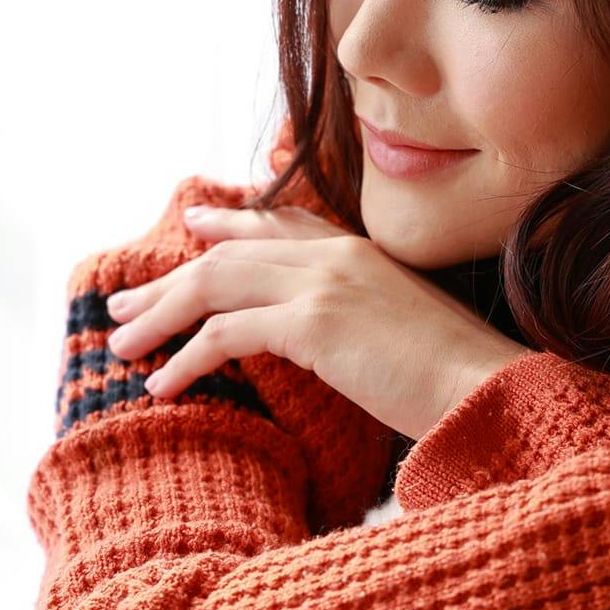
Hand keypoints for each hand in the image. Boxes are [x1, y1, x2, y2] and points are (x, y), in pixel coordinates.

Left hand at [100, 202, 530, 440]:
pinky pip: (226, 332)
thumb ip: (359, 319)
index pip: (281, 221)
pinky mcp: (314, 321)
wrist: (487, 388)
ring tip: (122, 346)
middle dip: (170, 278)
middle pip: (230, 253)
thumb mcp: (402, 330)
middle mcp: (336, 254)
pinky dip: (187, 358)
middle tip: (122, 303)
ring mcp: (323, 282)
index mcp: (360, 250)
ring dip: (161, 315)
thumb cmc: (454, 378)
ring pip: (215, 284)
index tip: (194, 223)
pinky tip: (163, 386)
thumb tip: (325, 341)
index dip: (231, 221)